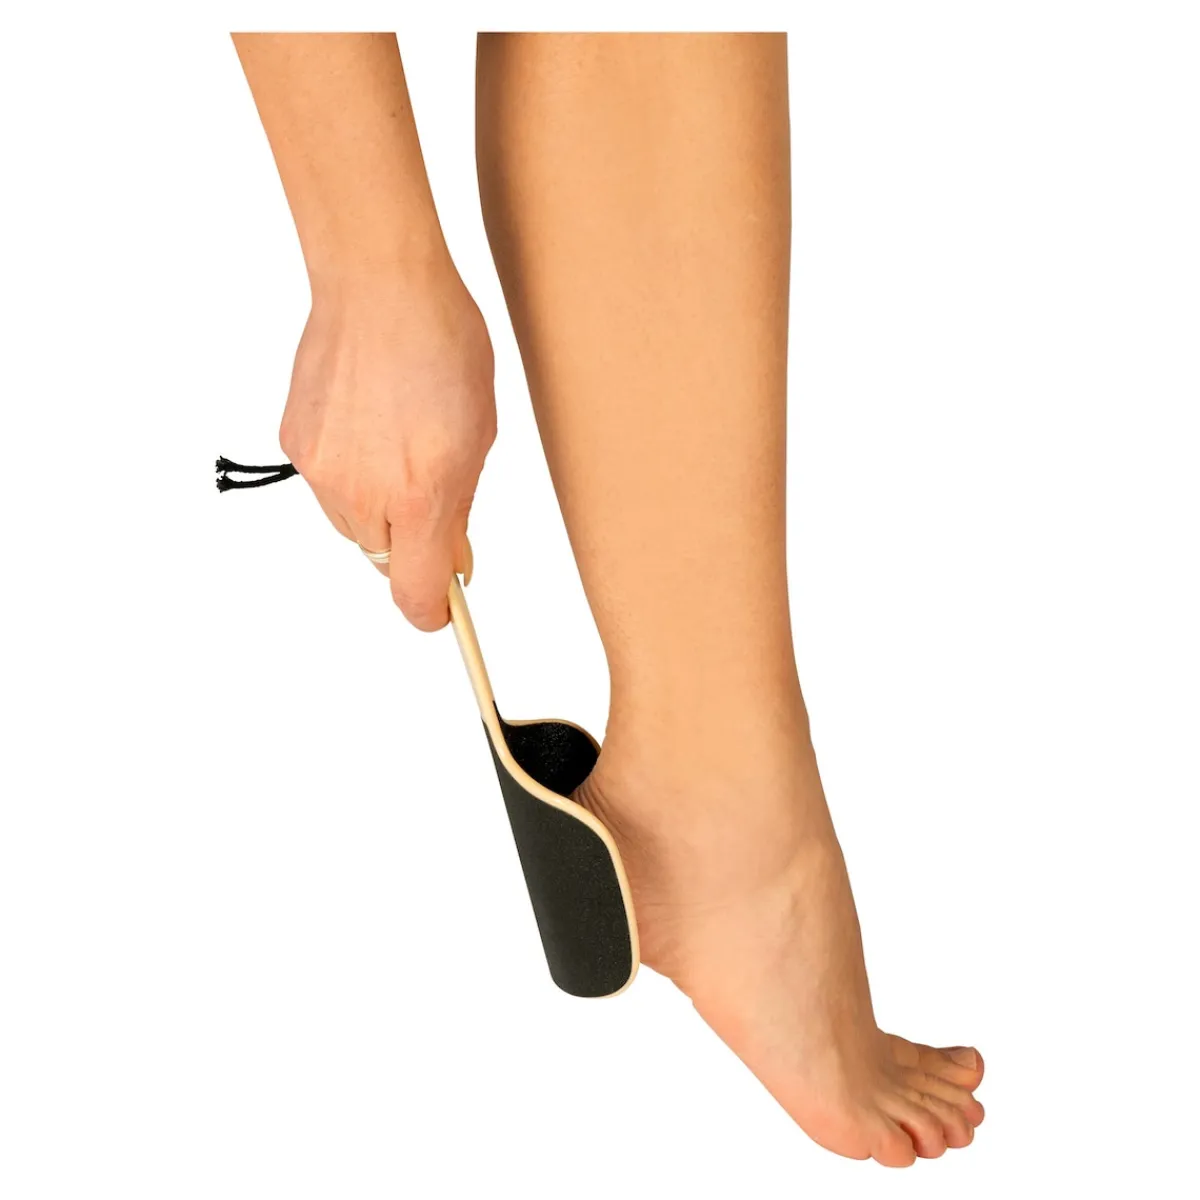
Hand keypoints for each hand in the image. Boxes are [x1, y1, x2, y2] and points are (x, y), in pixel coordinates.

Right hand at [279, 265, 495, 629]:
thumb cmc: (443, 347)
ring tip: (398, 445)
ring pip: (351, 525)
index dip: (432, 611)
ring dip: (377, 509)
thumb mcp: (478, 435)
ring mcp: (321, 470)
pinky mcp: (294, 445)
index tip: (442, 611)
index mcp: (420, 495)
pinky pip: (325, 486)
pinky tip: (368, 425)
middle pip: (383, 560)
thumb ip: (459, 507)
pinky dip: (348, 472)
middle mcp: (363, 493)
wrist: (378, 283)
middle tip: (432, 496)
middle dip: (409, 543)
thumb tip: (451, 561)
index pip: (414, 592)